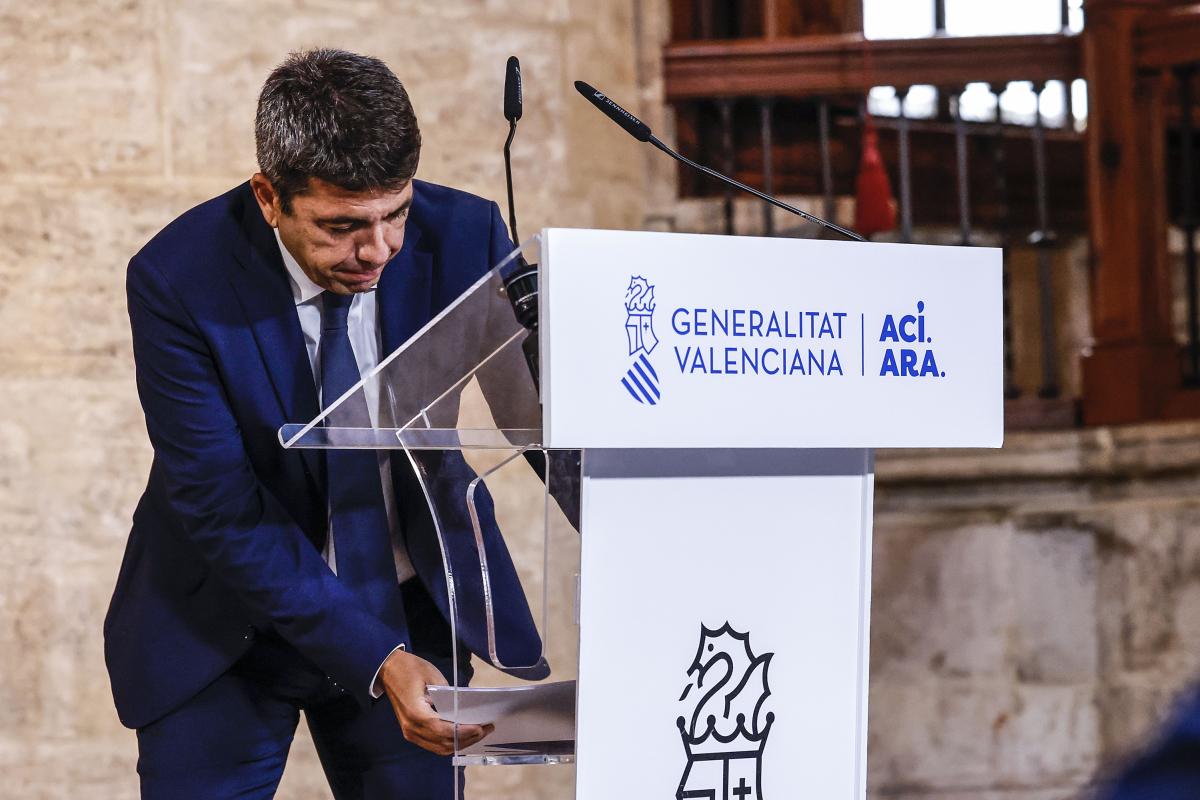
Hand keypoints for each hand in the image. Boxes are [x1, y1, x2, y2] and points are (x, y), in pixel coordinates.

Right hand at [378, 649, 493, 755]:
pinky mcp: (412, 732)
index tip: (480, 727)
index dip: (464, 732)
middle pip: (443, 743)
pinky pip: (433, 744)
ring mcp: (410, 732)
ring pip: (439, 748)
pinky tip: (463, 735)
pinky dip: (450, 742)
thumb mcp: (431, 674)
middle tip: (486, 729)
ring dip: (460, 743)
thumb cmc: (409, 669)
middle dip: (467, 739)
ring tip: (479, 733)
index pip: (443, 730)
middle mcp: (412, 728)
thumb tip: (464, 707)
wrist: (388, 670)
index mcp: (416, 713)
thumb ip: (448, 693)